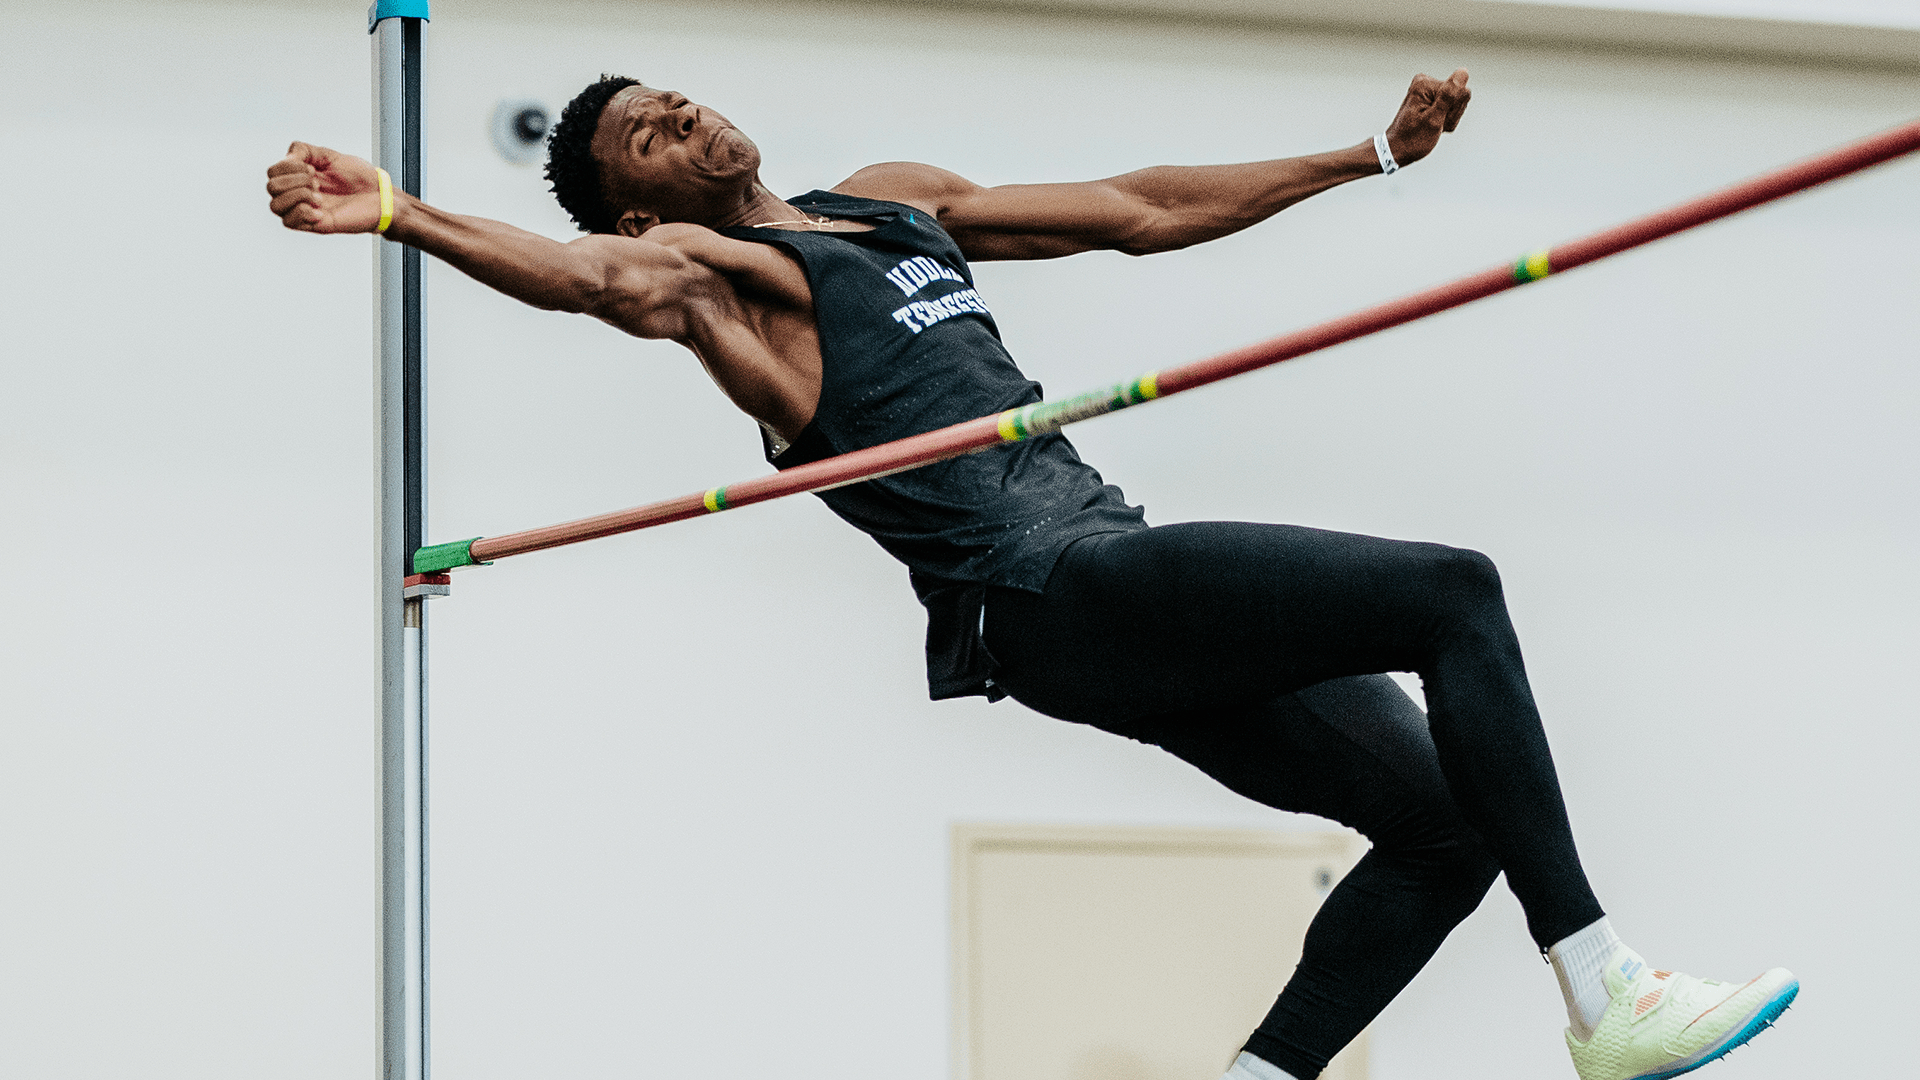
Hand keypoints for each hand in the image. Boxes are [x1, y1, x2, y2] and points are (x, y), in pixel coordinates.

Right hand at [266, 141, 386, 233]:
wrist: (380, 196)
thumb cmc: (359, 177)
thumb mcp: (329, 155)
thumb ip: (304, 150)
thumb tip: (286, 159)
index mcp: (299, 176)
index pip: (272, 172)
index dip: (287, 167)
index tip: (313, 168)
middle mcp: (298, 194)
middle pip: (271, 188)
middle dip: (293, 180)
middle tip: (317, 182)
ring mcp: (305, 210)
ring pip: (275, 206)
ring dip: (297, 196)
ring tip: (319, 197)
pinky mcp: (314, 225)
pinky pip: (289, 222)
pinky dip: (302, 212)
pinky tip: (320, 210)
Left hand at [1383, 69, 1470, 167]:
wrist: (1398, 149)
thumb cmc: (1412, 139)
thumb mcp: (1433, 119)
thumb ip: (1448, 95)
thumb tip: (1462, 72)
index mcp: (1426, 84)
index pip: (1462, 91)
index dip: (1454, 111)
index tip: (1438, 121)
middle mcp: (1427, 82)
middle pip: (1460, 95)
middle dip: (1451, 115)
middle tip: (1435, 125)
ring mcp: (1429, 90)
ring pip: (1457, 103)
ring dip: (1448, 119)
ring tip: (1433, 126)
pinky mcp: (1431, 97)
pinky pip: (1451, 107)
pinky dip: (1445, 120)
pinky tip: (1433, 125)